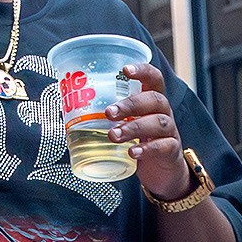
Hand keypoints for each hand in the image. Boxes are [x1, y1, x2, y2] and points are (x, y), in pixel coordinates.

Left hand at [105, 63, 191, 200]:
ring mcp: (170, 131)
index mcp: (152, 101)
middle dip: (130, 104)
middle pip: (154, 99)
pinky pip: (163, 146)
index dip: (142, 71)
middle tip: (109, 112)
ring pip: (158, 122)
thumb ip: (111, 115)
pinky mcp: (171, 151)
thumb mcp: (128, 124)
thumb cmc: (141, 141)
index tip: (125, 69)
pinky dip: (146, 149)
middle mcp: (164, 112)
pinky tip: (131, 152)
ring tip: (113, 135)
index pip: (153, 78)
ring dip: (133, 127)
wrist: (163, 172)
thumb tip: (70, 108)